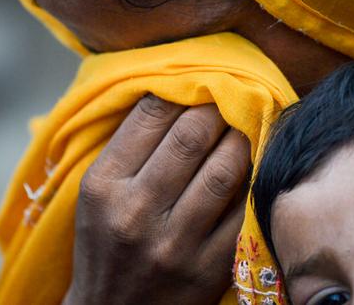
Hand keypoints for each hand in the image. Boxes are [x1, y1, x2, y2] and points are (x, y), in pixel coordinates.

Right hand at [63, 95, 249, 304]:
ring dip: (243, 138)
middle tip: (230, 98)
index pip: (150, 116)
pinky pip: (243, 211)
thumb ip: (129, 147)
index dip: (182, 90)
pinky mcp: (208, 269)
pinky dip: (255, 180)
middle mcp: (134, 213)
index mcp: (102, 186)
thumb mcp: (96, 195)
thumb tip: (175, 93)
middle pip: (192, 136)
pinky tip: (256, 165)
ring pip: (224, 170)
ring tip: (247, 125)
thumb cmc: (104, 243)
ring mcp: (173, 244)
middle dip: (218, 108)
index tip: (198, 84)